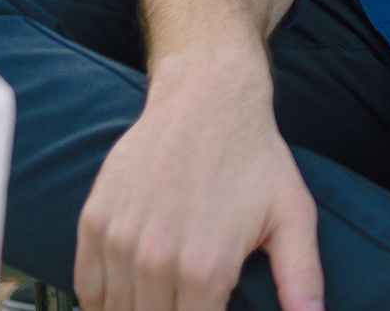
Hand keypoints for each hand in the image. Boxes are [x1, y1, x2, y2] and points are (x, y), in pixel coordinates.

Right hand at [75, 57, 321, 310]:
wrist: (208, 99)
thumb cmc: (255, 159)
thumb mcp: (293, 216)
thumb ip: (302, 279)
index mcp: (205, 268)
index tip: (213, 307)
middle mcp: (154, 260)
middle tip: (192, 298)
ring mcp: (118, 241)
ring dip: (139, 310)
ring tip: (166, 295)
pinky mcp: (93, 222)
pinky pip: (87, 289)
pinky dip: (103, 300)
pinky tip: (130, 293)